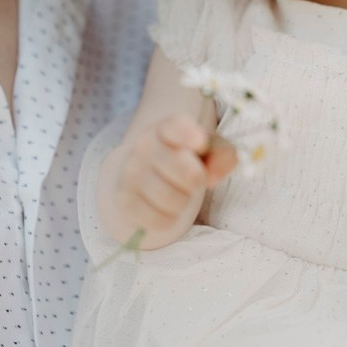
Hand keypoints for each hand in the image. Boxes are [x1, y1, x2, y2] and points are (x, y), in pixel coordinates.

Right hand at [112, 114, 236, 238]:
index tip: (200, 143)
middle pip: (188, 173)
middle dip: (197, 181)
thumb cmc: (185, 159)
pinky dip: (169, 219)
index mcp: (167, 127)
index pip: (177, 127)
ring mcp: (130, 172)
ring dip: (184, 202)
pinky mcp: (124, 199)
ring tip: (179, 194)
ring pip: (173, 200)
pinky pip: (157, 219)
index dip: (189, 134)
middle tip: (193, 181)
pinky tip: (166, 209)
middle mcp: (145, 145)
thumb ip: (222, 154)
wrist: (147, 173)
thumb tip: (213, 176)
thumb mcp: (210, 150)